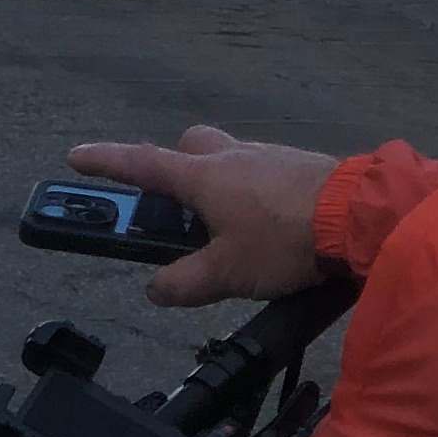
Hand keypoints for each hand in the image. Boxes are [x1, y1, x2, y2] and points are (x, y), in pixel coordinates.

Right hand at [66, 123, 340, 306]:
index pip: (141, 164)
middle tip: (180, 211)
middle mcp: (232, 155)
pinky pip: (264, 170)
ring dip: (221, 185)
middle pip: (189, 148)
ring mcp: (269, 155)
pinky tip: (273, 225)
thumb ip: (185, 282)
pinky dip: (256, 191)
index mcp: (203, 176)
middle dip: (176, 170)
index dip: (106, 161)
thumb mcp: (228, 273)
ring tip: (233, 232)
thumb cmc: (284, 241)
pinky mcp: (301, 164)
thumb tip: (156, 288)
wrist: (361, 216)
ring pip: (229, 158)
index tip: (76, 156)